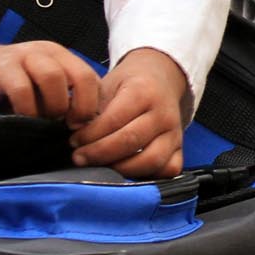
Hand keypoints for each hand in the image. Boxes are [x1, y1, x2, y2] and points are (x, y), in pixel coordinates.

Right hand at [0, 28, 98, 122]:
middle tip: (70, 127)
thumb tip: (85, 126)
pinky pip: (22, 90)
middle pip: (81, 76)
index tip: (84, 126)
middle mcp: (47, 53)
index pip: (91, 77)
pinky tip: (24, 120)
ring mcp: (24, 57)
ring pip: (53, 78)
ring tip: (46, 122)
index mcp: (61, 57)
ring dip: (55, 106)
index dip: (93, 104)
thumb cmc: (9, 83)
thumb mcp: (41, 88)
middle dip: (82, 107)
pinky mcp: (2, 69)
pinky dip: (28, 110)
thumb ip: (62, 98)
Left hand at [70, 48, 190, 177]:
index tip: (74, 141)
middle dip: (99, 154)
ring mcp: (174, 133)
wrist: (160, 78)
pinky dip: (150, 175)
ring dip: (120, 169)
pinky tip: (128, 171)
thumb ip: (92, 109)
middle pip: (131, 141)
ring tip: (101, 166)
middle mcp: (163, 113)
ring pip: (151, 160)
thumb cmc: (128, 85)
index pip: (114, 120)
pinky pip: (169, 169)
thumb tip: (74, 131)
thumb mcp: (107, 85)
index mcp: (143, 92)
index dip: (90, 135)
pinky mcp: (180, 148)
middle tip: (79, 157)